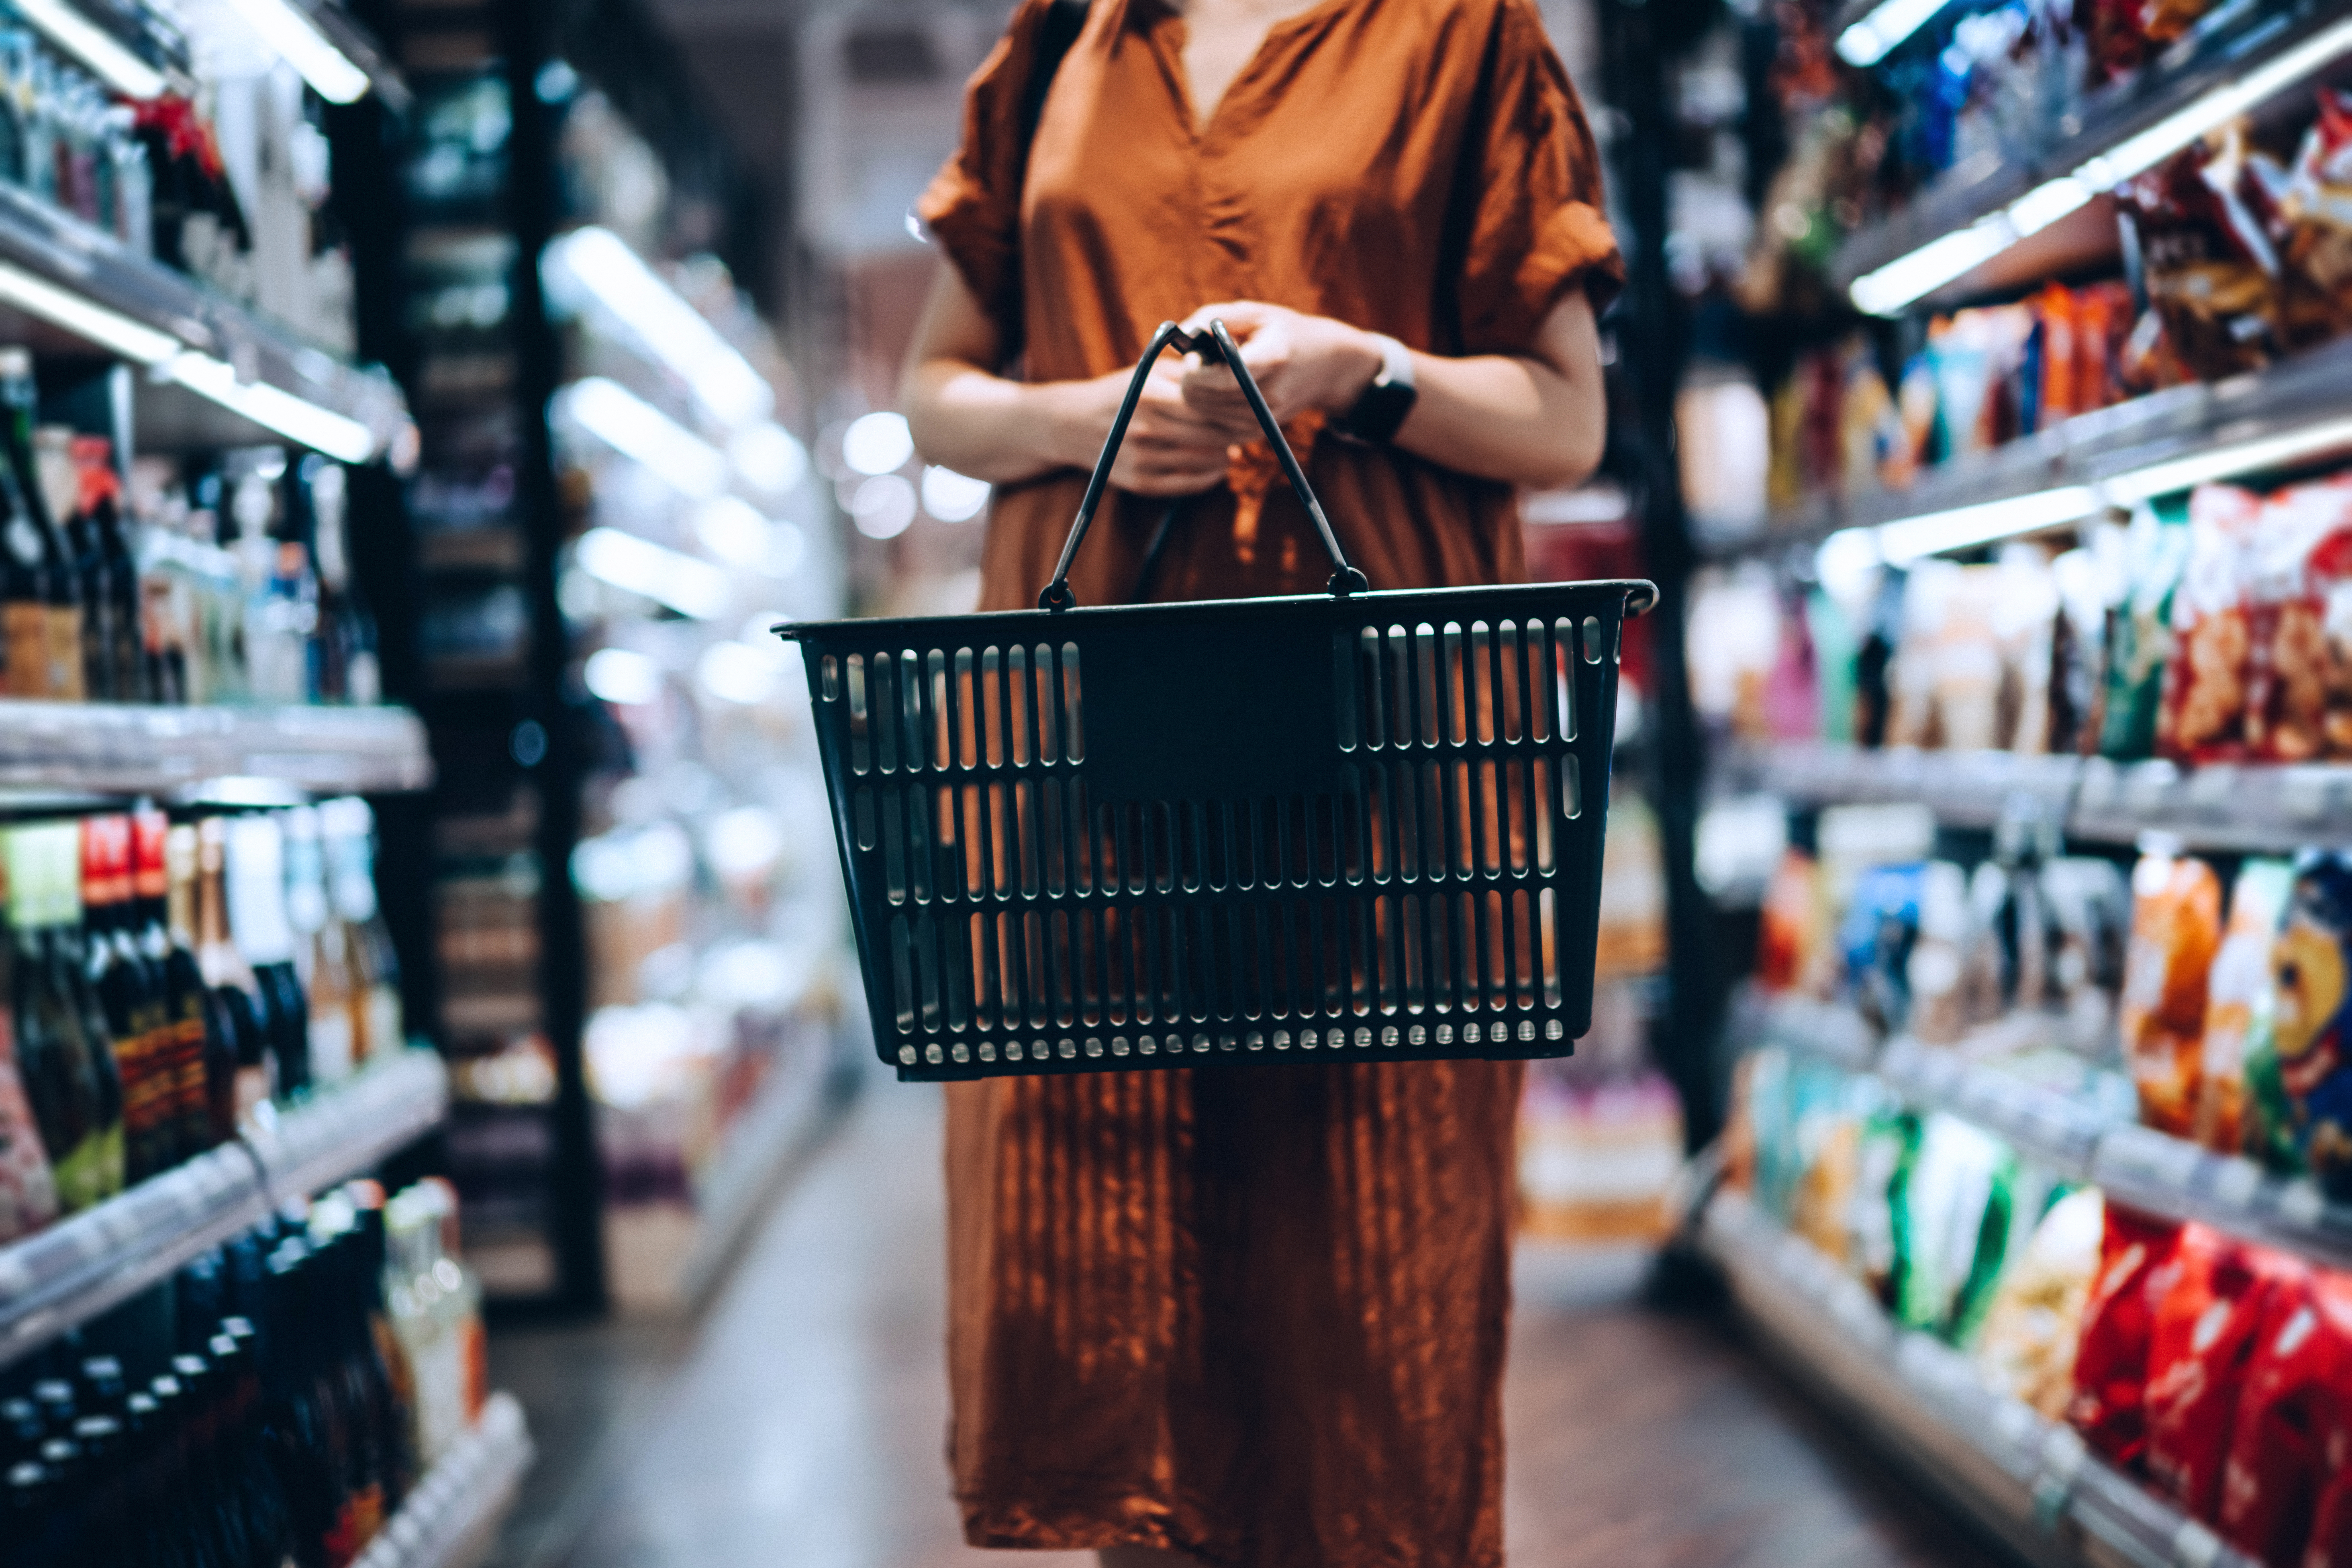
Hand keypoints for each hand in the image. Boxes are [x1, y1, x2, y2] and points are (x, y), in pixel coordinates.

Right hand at [1053, 357, 1232, 495]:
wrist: (1073, 424)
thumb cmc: (1122, 392)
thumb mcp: (1149, 371)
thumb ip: (1188, 373)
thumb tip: (1233, 376)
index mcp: (1151, 396)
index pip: (1209, 406)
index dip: (1236, 409)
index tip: (1252, 407)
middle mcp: (1146, 429)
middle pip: (1211, 435)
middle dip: (1237, 433)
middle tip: (1250, 428)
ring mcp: (1143, 459)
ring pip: (1205, 461)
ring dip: (1226, 454)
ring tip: (1232, 444)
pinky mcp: (1142, 483)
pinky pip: (1190, 484)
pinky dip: (1211, 476)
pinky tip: (1217, 464)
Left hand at [1176, 301, 1383, 438]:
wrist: (1327, 366)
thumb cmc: (1285, 331)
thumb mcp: (1255, 313)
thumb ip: (1214, 318)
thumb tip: (1182, 337)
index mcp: (1272, 359)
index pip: (1224, 378)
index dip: (1197, 368)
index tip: (1196, 353)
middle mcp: (1270, 396)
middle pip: (1203, 398)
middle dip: (1192, 377)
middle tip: (1206, 358)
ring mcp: (1264, 420)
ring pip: (1202, 412)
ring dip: (1199, 390)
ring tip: (1222, 370)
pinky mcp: (1256, 434)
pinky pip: (1211, 424)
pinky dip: (1208, 405)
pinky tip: (1225, 388)